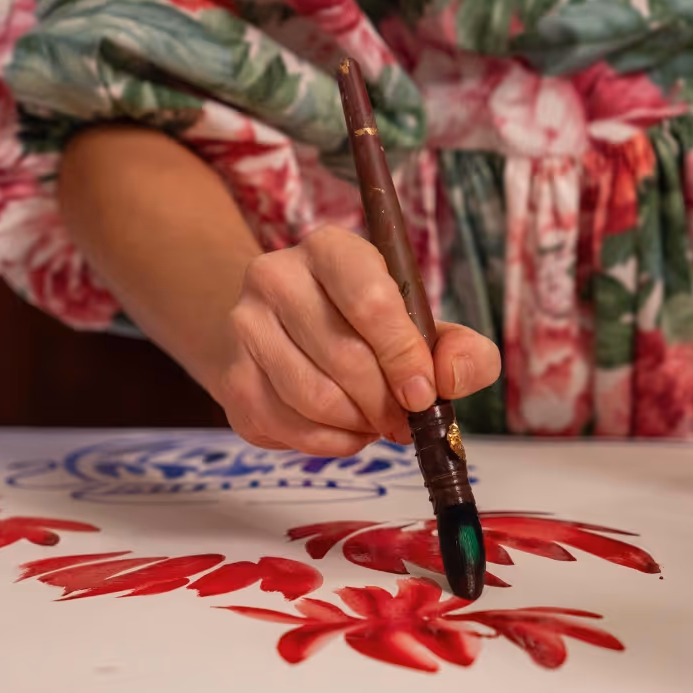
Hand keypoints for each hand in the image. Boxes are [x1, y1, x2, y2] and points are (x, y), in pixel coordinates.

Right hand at [216, 225, 500, 455]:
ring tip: (375, 422)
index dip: (402, 356)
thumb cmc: (366, 328)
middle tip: (405, 422)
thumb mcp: (421, 325)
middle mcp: (276, 276)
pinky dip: (329, 443)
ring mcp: (245, 327)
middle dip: (385, 403)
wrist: (286, 331)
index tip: (422, 395)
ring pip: (313, 398)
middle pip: (343, 356)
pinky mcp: (232, 377)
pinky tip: (345, 431)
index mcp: (331, 249)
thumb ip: (460, 351)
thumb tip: (448, 380)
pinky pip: (287, 427)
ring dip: (358, 425)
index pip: (370, 300)